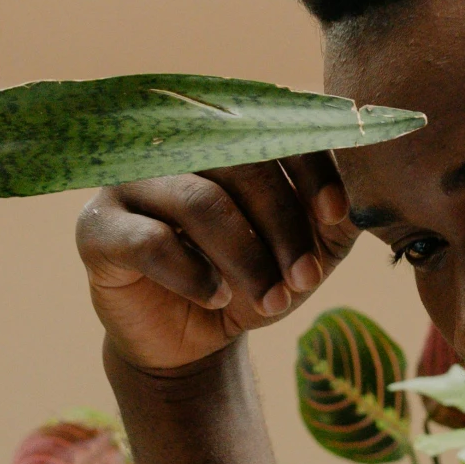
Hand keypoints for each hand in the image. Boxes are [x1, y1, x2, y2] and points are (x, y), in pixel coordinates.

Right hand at [75, 154, 357, 372]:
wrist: (192, 337)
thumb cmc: (250, 275)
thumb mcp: (306, 246)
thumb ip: (334, 212)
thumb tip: (367, 188)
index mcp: (226, 134)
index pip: (273, 126)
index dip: (310, 168)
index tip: (337, 216)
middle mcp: (174, 143)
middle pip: (239, 164)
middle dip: (282, 226)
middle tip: (306, 279)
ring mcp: (130, 182)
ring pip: (198, 202)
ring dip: (246, 258)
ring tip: (271, 301)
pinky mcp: (98, 227)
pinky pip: (147, 240)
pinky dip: (191, 273)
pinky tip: (215, 298)